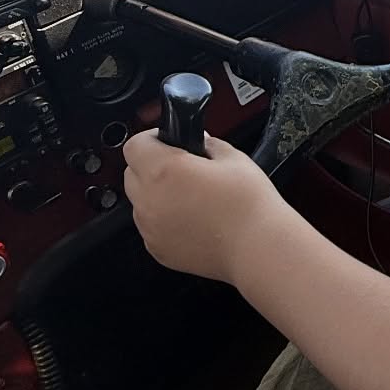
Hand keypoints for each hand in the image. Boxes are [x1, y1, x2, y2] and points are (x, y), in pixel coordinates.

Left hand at [122, 130, 287, 284]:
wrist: (257, 248)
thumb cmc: (249, 205)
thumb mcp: (233, 157)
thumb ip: (207, 143)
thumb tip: (199, 142)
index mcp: (164, 170)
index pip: (134, 145)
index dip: (151, 140)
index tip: (168, 143)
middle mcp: (150, 200)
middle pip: (131, 173)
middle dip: (150, 166)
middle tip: (181, 169)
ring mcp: (151, 228)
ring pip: (139, 202)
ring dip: (155, 194)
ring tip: (190, 198)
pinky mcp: (158, 249)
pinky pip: (150, 227)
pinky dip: (163, 220)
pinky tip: (193, 220)